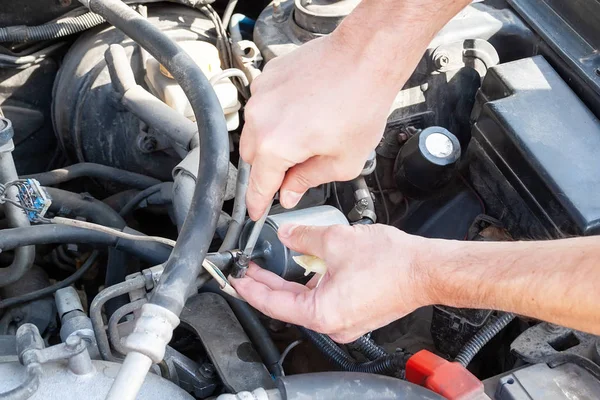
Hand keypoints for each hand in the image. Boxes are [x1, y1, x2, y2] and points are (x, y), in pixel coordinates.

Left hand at [230, 223, 431, 342]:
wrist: (427, 270)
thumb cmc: (393, 264)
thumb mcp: (336, 240)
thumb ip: (303, 236)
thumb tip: (286, 234)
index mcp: (322, 313)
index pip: (272, 303)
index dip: (250, 288)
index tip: (235, 277)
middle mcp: (332, 325)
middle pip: (287, 304)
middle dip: (266, 285)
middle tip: (247, 269)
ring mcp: (345, 322)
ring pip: (305, 303)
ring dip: (288, 284)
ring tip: (270, 266)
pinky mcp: (355, 315)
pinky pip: (322, 302)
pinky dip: (309, 286)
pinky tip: (303, 269)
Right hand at [240, 34, 399, 219]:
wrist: (366, 57)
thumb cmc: (361, 104)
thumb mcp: (343, 162)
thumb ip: (308, 181)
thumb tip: (289, 193)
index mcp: (276, 146)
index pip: (258, 185)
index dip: (257, 203)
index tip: (256, 211)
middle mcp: (260, 119)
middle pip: (252, 158)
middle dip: (270, 168)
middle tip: (297, 167)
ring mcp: (260, 94)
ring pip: (255, 130)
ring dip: (273, 139)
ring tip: (308, 131)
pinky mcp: (267, 76)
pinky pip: (263, 105)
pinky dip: (277, 114)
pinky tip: (304, 110)